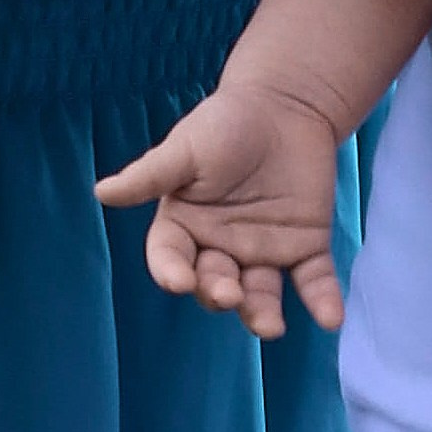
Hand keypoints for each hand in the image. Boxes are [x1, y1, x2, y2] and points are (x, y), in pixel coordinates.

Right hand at [96, 84, 346, 338]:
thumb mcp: (187, 147)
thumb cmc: (226, 123)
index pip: (171, 258)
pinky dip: (322, 301)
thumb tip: (101, 192)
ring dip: (262, 313)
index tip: (178, 280)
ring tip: (269, 327)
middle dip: (219, 292)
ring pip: (260, 293)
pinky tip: (330, 319)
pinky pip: (313, 280)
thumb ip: (152, 175)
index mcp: (185, 226)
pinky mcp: (305, 245)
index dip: (171, 272)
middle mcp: (221, 248)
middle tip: (230, 295)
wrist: (285, 104)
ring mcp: (263, 251)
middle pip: (214, 283)